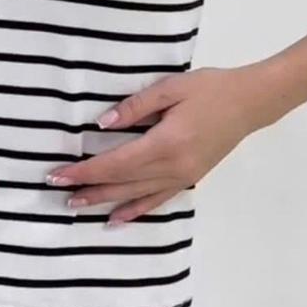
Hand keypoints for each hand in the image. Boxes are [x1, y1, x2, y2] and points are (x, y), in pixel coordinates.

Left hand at [45, 65, 267, 225]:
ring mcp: (182, 177)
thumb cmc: (209, 88)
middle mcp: (172, 167)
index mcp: (166, 142)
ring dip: (105, 201)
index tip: (59, 174)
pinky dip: (136, 211)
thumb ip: (136, 107)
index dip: (86, 170)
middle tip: (58, 190)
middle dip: (88, 187)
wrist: (248, 102)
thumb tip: (102, 125)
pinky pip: (157, 200)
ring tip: (77, 206)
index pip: (116, 163)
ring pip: (137, 195)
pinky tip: (118, 219)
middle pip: (122, 183)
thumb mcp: (171, 88)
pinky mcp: (189, 179)